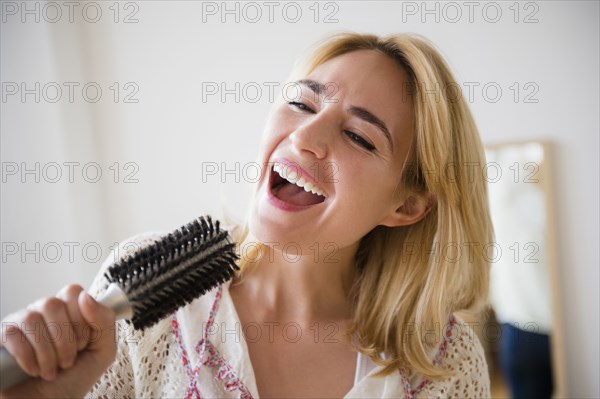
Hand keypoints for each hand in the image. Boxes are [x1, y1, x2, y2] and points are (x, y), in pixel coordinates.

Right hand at [0, 284, 116, 397]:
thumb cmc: (73, 380)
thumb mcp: (102, 352)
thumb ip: (104, 321)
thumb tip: (85, 296)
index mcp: (67, 312)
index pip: (72, 292)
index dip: (81, 318)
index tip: (83, 344)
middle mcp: (42, 313)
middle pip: (52, 303)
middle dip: (64, 339)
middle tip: (67, 362)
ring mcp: (19, 325)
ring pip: (32, 318)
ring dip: (47, 351)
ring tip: (50, 371)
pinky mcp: (1, 338)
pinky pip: (11, 333)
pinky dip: (27, 357)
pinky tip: (33, 371)